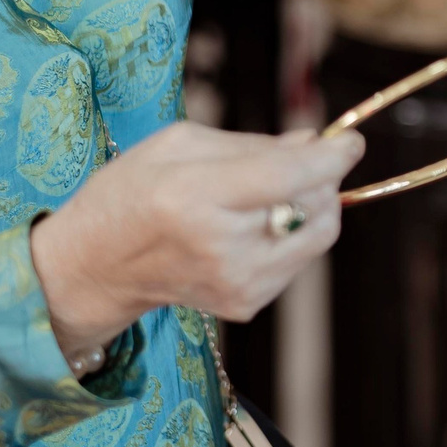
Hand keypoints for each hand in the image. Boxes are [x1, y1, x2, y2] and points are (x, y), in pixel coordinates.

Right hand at [30, 121, 366, 361]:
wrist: (95, 267)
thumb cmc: (132, 190)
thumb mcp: (180, 143)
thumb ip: (255, 143)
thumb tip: (317, 143)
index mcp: (195, 197)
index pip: (288, 178)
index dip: (331, 156)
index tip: (351, 141)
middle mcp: (220, 247)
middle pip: (314, 206)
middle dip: (321, 176)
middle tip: (298, 161)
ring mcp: (236, 283)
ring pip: (317, 235)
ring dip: (311, 205)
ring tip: (268, 193)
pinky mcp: (245, 305)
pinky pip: (299, 258)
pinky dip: (292, 233)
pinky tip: (252, 225)